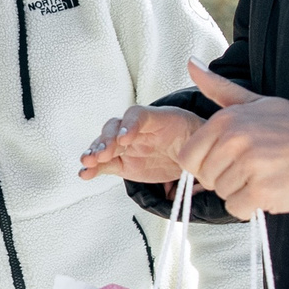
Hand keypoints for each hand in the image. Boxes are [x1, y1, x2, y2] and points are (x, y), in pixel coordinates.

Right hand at [80, 105, 205, 184]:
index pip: (138, 115)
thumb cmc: (194, 139)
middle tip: (102, 154)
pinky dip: (93, 168)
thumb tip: (203, 173)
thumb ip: (197, 148)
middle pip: (115, 127)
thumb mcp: (200, 138)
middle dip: (106, 140)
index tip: (125, 139)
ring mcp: (127, 146)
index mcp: (158, 119)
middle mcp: (137, 129)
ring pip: (106, 144)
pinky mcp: (121, 162)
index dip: (129, 125)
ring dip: (95, 152)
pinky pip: (104, 164)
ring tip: (88, 162)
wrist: (188, 150)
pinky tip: (85, 173)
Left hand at [174, 60, 288, 218]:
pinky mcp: (261, 191)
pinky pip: (236, 209)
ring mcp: (248, 167)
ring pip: (221, 194)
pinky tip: (271, 189)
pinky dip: (251, 206)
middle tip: (254, 167)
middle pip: (206, 177)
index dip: (206, 163)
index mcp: (226, 120)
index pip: (188, 157)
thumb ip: (220, 88)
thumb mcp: (257, 101)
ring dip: (240, 191)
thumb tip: (191, 63)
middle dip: (225, 177)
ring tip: (266, 175)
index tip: (228, 159)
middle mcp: (234, 141)